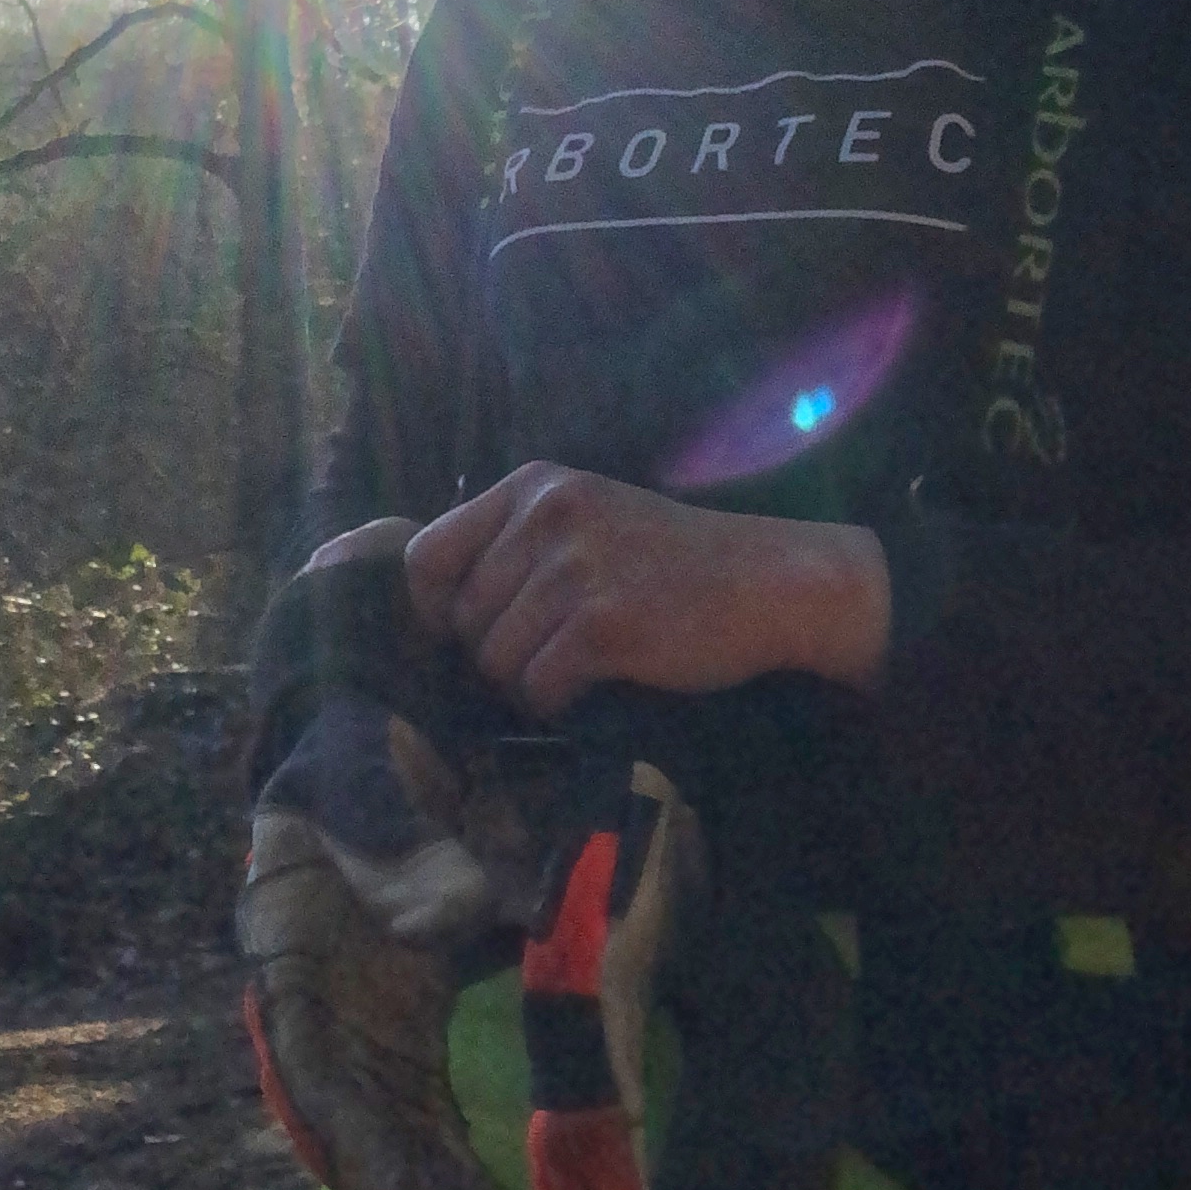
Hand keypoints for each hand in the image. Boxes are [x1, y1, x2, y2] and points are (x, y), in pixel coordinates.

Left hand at [403, 463, 889, 722]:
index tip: (465, 635)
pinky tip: (591, 687)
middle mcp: (547, 516)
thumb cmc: (667, 561)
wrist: (764, 582)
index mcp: (533, 486)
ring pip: (495, 660)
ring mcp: (576, 568)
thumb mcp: (586, 519)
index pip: (426, 556)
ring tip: (572, 671)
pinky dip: (556, 703)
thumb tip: (433, 610)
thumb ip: (515, 543)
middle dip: (492, 653)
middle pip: (462, 619)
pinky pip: (537, 687)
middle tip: (545, 656)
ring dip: (525, 682)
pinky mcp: (604, 624)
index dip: (433, 609)